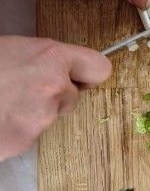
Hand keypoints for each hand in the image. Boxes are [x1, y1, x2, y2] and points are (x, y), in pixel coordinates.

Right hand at [0, 36, 111, 159]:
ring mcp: (41, 117)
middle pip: (74, 97)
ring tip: (4, 102)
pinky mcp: (25, 141)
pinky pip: (31, 134)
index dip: (87, 74)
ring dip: (35, 112)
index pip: (99, 68)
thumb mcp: (13, 49)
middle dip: (56, 95)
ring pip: (51, 116)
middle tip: (25, 90)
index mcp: (51, 57)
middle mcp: (54, 87)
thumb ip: (44, 60)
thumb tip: (61, 69)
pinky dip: (18, 129)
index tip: (79, 77)